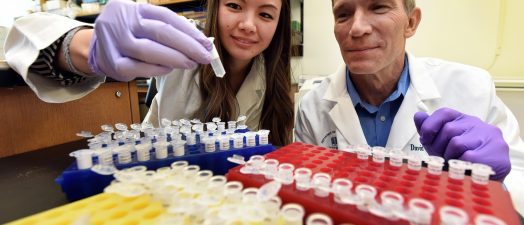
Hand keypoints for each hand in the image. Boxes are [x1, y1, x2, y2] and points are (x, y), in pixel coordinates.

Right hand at [88, 0, 212, 80]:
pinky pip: (137, 68)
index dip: (189, 31)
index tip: (206, 43)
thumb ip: (167, 29)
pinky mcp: (112, 63)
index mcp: (135, 9)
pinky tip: (169, 69)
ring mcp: (115, 41)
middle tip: (204, 56)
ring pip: (148, 51)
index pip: (166, 17)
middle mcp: (123, 22)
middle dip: (187, 46)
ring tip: (190, 63)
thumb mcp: (144, 22)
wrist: (95, 45)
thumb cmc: (129, 33)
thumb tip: (199, 42)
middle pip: (160, 32)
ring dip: (174, 58)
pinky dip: (156, 69)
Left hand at [414, 108, 510, 179]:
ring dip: (450, 157)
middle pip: (449, 129)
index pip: (444, 113)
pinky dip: (461, 165)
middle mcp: (478, 124)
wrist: (484, 180)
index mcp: (463, 120)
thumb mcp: (440, 145)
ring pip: (457, 143)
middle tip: (443, 158)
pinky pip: (468, 157)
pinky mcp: (496, 153)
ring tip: (455, 164)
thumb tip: (418, 115)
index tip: (425, 140)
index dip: (430, 126)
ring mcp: (489, 137)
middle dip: (439, 147)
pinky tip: (465, 168)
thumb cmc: (459, 160)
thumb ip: (429, 131)